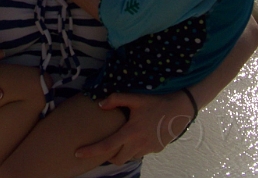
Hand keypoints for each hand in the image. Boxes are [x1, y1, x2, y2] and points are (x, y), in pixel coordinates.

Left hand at [75, 91, 190, 163]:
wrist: (180, 109)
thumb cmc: (156, 102)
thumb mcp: (135, 98)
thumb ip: (116, 99)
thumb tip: (99, 104)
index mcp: (130, 131)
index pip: (106, 145)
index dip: (91, 151)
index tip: (77, 153)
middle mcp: (138, 144)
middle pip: (116, 159)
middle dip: (108, 155)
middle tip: (105, 145)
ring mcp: (148, 149)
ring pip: (129, 157)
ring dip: (122, 152)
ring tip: (122, 139)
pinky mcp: (156, 150)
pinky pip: (140, 153)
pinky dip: (134, 149)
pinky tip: (137, 136)